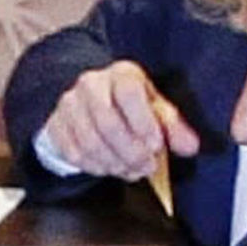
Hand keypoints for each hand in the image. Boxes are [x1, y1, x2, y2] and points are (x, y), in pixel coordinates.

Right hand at [39, 61, 200, 179]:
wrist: (88, 102)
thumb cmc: (129, 106)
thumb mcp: (154, 107)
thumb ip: (173, 126)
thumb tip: (190, 146)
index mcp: (121, 74)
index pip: (129, 92)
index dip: (144, 122)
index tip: (156, 145)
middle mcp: (91, 84)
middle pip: (108, 122)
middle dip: (131, 152)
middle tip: (147, 167)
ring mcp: (69, 105)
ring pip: (90, 141)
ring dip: (114, 163)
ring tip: (131, 171)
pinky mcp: (56, 125)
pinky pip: (74, 153)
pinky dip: (95, 167)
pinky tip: (110, 168)